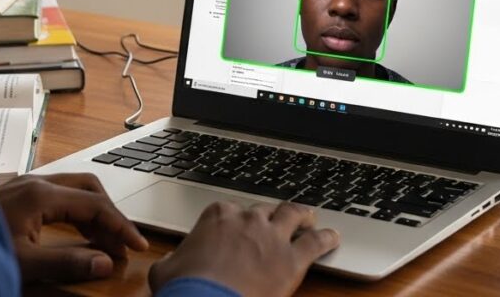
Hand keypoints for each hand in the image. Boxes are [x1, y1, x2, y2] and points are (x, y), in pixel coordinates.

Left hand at [0, 172, 148, 282]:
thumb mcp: (23, 263)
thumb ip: (66, 263)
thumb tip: (105, 263)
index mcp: (40, 194)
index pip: (95, 204)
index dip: (120, 226)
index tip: (137, 245)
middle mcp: (35, 182)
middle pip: (88, 188)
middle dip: (110, 214)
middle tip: (123, 243)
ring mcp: (24, 185)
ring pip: (73, 190)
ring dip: (94, 213)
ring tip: (106, 244)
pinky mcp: (16, 194)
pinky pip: (58, 195)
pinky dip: (76, 213)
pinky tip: (77, 234)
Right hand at [149, 201, 338, 296]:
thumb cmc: (185, 289)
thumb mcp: (166, 270)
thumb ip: (174, 261)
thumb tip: (170, 265)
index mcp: (217, 216)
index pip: (231, 211)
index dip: (236, 221)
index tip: (237, 229)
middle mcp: (247, 219)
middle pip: (263, 210)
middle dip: (269, 216)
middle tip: (275, 220)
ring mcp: (272, 236)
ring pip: (293, 215)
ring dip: (303, 215)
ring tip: (310, 217)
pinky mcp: (292, 259)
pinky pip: (315, 243)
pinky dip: (326, 239)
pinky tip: (333, 238)